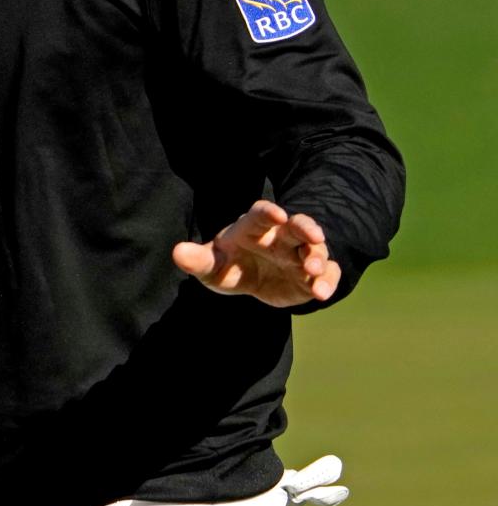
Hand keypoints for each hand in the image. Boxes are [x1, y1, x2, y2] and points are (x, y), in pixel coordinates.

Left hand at [172, 199, 340, 307]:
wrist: (252, 281)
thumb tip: (178, 252)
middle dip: (306, 228)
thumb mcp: (212, 265)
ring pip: (315, 249)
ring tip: (313, 270)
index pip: (261, 214)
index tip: (277, 214)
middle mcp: (280, 237)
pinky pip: (326, 274)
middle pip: (296, 225)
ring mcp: (298, 255)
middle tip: (314, 235)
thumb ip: (197, 260)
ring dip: (317, 257)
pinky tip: (322, 293)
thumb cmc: (229, 265)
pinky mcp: (311, 276)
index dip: (269, 212)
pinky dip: (328, 281)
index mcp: (254, 228)